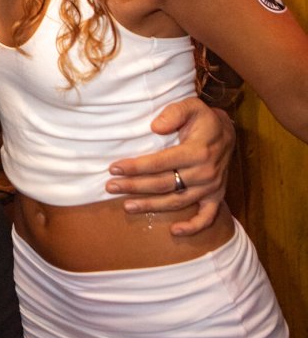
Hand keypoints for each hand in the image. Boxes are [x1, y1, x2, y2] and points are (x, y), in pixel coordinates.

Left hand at [105, 99, 234, 235]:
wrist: (227, 132)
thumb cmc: (202, 119)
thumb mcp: (191, 106)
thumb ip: (173, 113)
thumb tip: (155, 127)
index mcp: (197, 151)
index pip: (160, 163)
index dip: (136, 167)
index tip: (114, 168)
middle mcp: (205, 173)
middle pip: (163, 184)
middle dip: (134, 186)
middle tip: (110, 187)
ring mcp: (211, 187)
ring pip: (177, 201)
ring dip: (151, 206)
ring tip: (126, 206)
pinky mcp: (216, 196)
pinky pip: (207, 217)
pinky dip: (193, 227)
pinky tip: (174, 231)